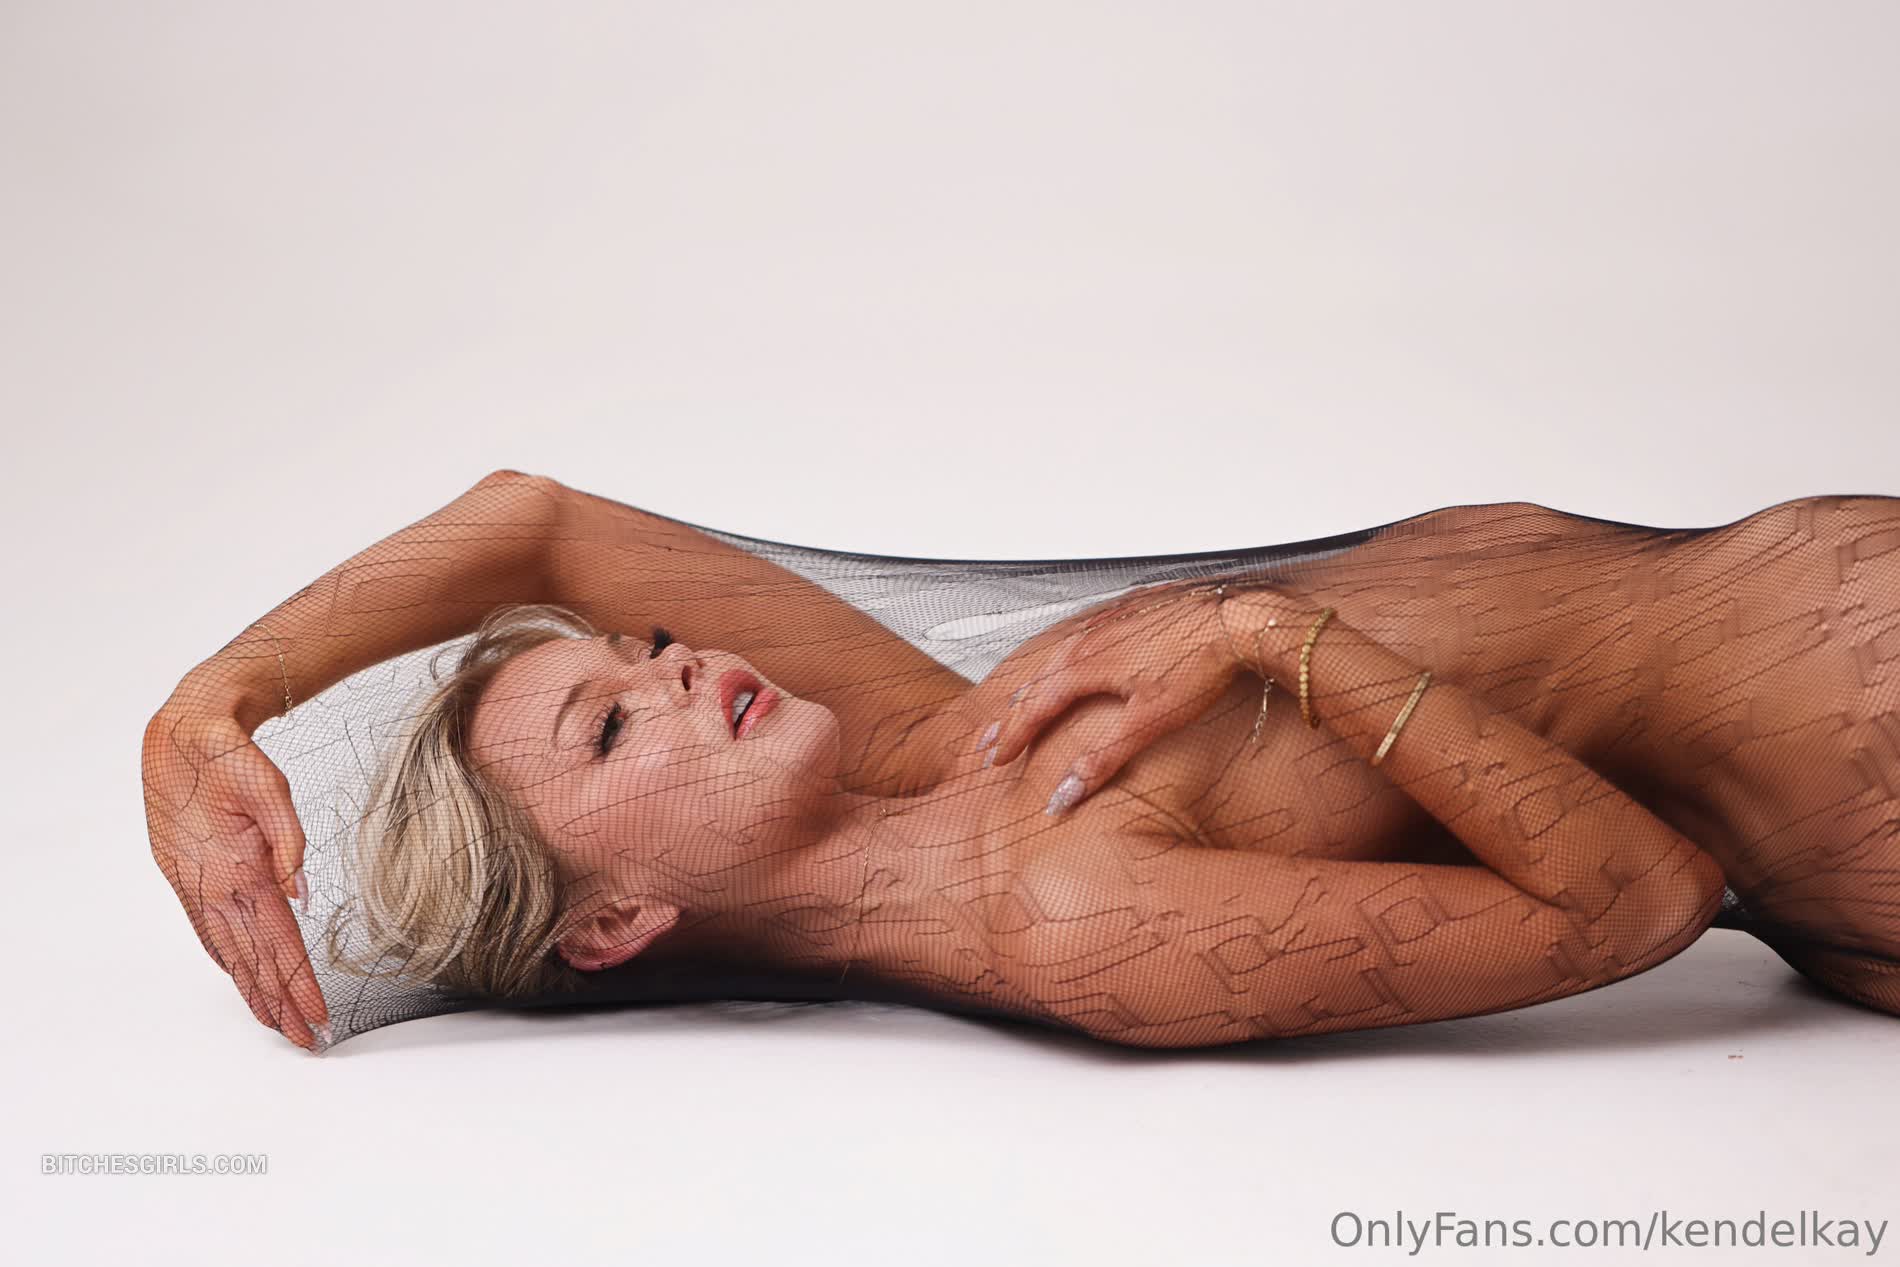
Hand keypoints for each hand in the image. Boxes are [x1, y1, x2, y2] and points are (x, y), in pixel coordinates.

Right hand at [142, 676, 330, 1051]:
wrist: (182, 735)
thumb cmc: (229, 757)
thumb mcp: (269, 788)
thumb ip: (289, 841)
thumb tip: (300, 895)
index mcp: (238, 872)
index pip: (277, 944)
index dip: (298, 985)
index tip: (317, 1017)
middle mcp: (214, 888)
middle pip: (254, 961)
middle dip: (280, 1004)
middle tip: (305, 1041)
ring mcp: (196, 886)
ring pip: (229, 953)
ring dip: (254, 991)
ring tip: (275, 1023)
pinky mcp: (185, 878)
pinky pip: (209, 931)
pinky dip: (226, 961)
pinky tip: (238, 977)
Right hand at [974, 579, 1241, 816]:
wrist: (1241, 619)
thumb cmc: (1200, 666)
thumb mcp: (1149, 723)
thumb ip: (1102, 759)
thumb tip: (1063, 794)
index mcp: (1087, 665)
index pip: (1036, 707)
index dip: (1014, 735)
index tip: (996, 758)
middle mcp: (1092, 638)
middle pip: (1039, 678)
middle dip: (1014, 711)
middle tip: (991, 735)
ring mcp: (1113, 620)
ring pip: (1062, 652)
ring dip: (1038, 679)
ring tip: (1025, 694)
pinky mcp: (1136, 609)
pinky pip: (1089, 631)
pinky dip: (1071, 651)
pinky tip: (1080, 649)